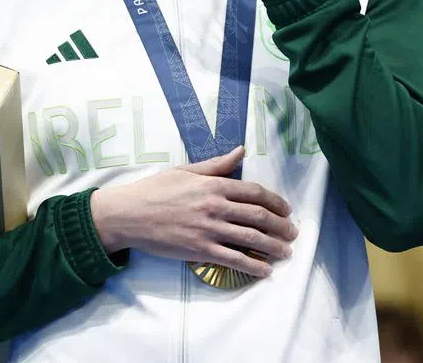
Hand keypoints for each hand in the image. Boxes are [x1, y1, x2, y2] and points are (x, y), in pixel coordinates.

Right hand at [89, 146, 297, 277]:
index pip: (254, 193)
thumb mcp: (185, 170)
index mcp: (213, 185)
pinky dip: (253, 266)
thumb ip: (216, 164)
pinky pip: (233, 260)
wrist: (129, 214)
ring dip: (273, 247)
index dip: (275, 202)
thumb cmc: (155, 189)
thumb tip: (240, 151)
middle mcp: (216, 206)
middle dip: (281, 226)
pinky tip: (264, 271)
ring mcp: (209, 230)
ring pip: (251, 239)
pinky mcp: (201, 250)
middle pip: (258, 217)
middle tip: (293, 233)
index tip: (285, 210)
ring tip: (286, 252)